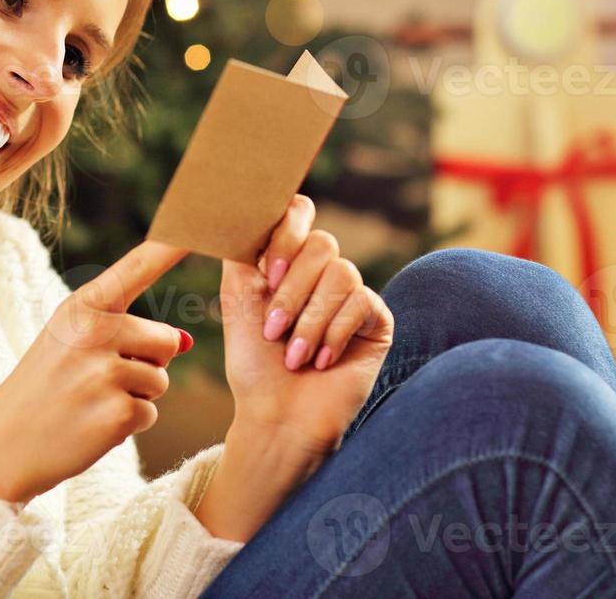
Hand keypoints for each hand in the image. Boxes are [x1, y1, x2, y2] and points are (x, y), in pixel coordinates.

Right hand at [0, 240, 192, 503]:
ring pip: (160, 379)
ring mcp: (104, 373)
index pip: (137, 268)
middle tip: (99, 378)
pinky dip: (129, 423)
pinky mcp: (117, 414)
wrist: (1, 447)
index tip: (205, 221)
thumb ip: (122, 331)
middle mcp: (93, 333)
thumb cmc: (42, 388)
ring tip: (91, 401)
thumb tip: (187, 340)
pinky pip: (150, 412)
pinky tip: (92, 425)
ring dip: (137, 395)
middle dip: (148, 362)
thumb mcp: (68, 342)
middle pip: (165, 339)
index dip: (172, 246)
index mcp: (80, 307)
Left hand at [217, 195, 392, 455]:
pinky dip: (333, 334)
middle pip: (322, 244)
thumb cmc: (254, 362)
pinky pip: (363, 302)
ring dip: (310, 320)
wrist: (276, 416)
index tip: (266, 273)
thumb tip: (245, 200)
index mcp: (289, 258)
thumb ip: (244, 245)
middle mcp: (323, 272)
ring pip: (343, 273)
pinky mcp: (376, 320)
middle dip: (292, 291)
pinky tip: (319, 361)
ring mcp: (352, 295)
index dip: (286, 234)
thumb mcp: (238, 295)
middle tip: (273, 330)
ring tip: (294, 355)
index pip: (299, 212)